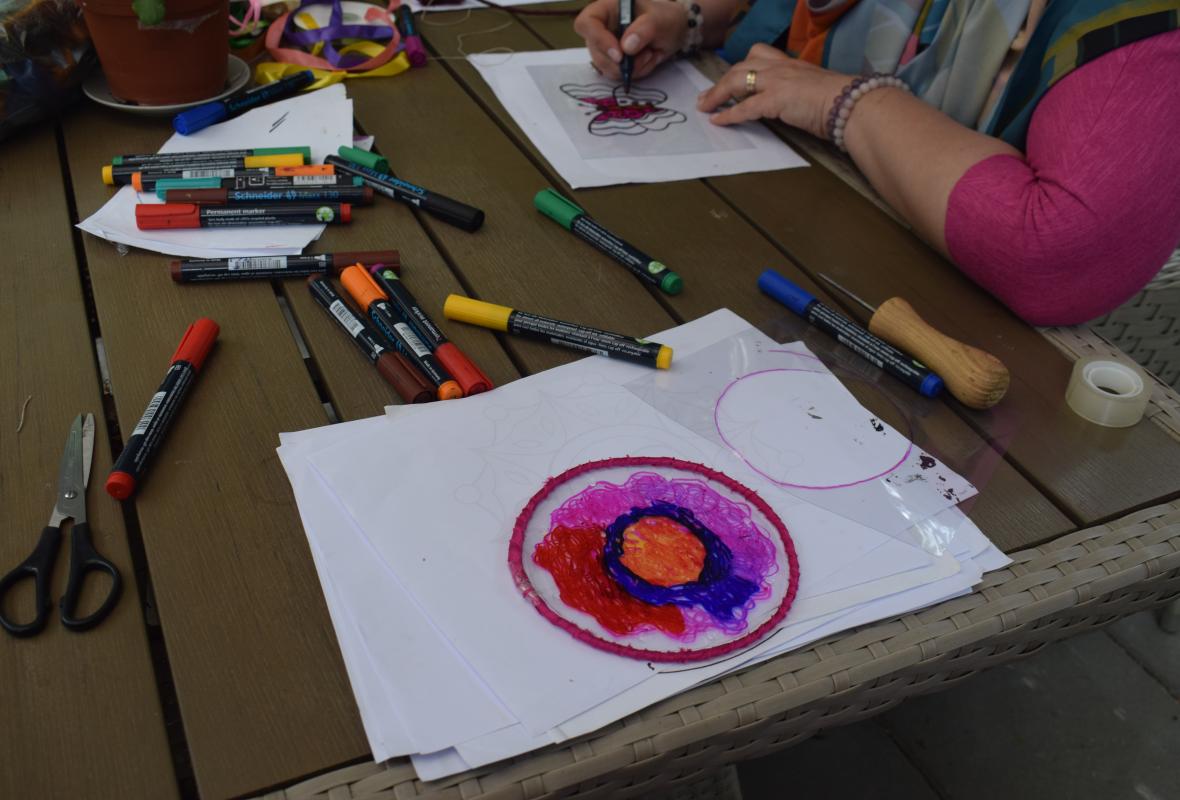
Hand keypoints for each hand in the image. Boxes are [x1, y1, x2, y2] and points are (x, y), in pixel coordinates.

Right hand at [574, 0, 687, 80]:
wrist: (673, 31)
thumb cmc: (664, 18)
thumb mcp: (659, 19)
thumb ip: (644, 30)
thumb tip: (626, 47)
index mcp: (606, 9)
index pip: (587, 23)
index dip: (599, 40)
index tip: (619, 55)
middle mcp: (601, 28)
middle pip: (596, 52)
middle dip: (622, 61)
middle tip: (646, 54)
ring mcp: (605, 47)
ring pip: (607, 68)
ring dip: (632, 67)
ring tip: (650, 53)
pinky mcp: (612, 62)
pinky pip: (618, 75)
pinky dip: (636, 72)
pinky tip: (647, 59)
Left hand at [697, 44, 849, 138]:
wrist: (851, 104)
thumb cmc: (840, 101)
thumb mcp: (814, 90)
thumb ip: (798, 92)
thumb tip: (790, 105)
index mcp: (791, 65)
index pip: (759, 57)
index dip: (741, 68)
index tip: (729, 80)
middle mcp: (781, 68)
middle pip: (742, 68)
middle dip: (721, 82)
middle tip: (706, 97)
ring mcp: (777, 82)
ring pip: (737, 81)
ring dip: (717, 94)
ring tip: (705, 106)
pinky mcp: (776, 99)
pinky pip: (745, 107)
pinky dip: (729, 114)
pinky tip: (718, 121)